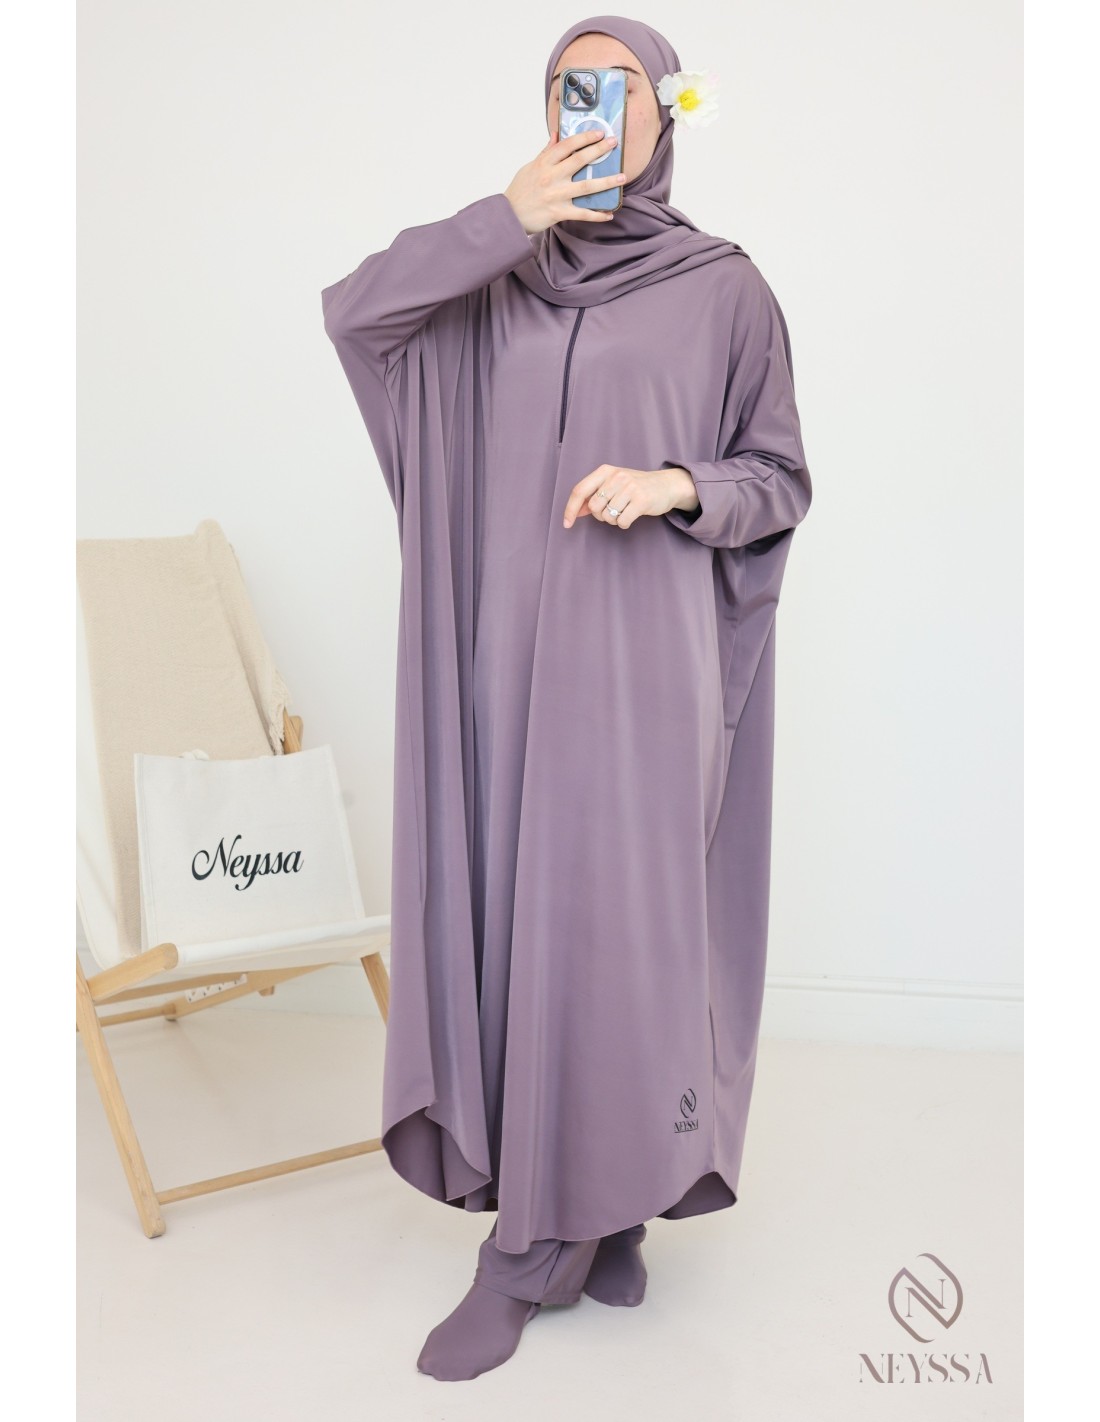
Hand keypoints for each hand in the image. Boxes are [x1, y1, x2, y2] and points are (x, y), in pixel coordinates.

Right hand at [505, 128, 626, 234]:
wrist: (509, 215)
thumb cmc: (520, 190)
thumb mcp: (530, 167)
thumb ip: (546, 152)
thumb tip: (555, 135)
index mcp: (545, 163)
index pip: (568, 145)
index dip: (585, 137)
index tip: (599, 133)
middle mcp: (551, 176)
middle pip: (580, 160)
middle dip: (599, 150)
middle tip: (614, 144)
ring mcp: (556, 195)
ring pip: (586, 187)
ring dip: (606, 182)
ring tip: (622, 177)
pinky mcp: (558, 212)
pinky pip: (582, 214)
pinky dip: (597, 215)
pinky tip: (609, 214)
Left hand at [562, 465, 699, 529]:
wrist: (667, 485)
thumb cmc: (636, 487)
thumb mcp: (613, 485)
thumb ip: (594, 496)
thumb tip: (576, 511)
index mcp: (605, 471)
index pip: (580, 490)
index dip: (570, 509)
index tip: (567, 524)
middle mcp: (616, 476)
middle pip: (593, 507)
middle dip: (600, 515)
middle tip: (613, 510)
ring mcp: (629, 487)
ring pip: (607, 516)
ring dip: (614, 520)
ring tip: (625, 510)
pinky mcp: (641, 500)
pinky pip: (622, 522)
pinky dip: (624, 523)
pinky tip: (632, 515)